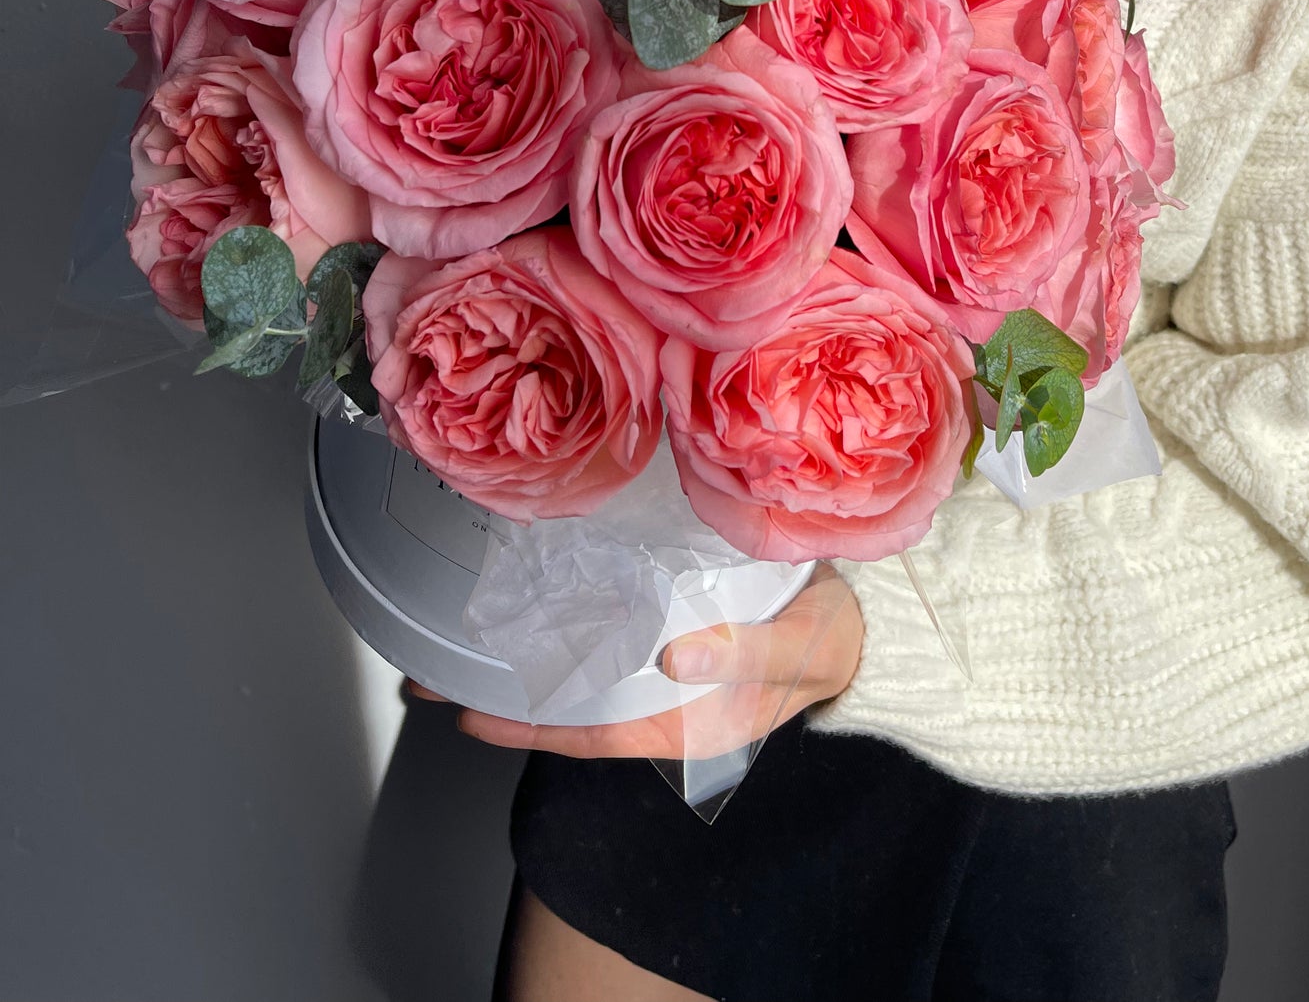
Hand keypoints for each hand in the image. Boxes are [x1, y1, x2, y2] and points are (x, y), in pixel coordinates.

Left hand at [408, 567, 862, 758]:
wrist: (860, 618)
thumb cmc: (831, 636)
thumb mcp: (803, 646)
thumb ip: (750, 652)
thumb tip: (680, 653)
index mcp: (689, 718)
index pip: (593, 730)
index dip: (530, 727)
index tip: (469, 714)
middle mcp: (661, 694)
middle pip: (568, 701)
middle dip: (499, 692)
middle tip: (425, 674)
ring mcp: (658, 660)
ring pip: (575, 667)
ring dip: (516, 656)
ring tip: (447, 642)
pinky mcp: (664, 621)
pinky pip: (600, 630)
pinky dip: (556, 622)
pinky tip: (517, 601)